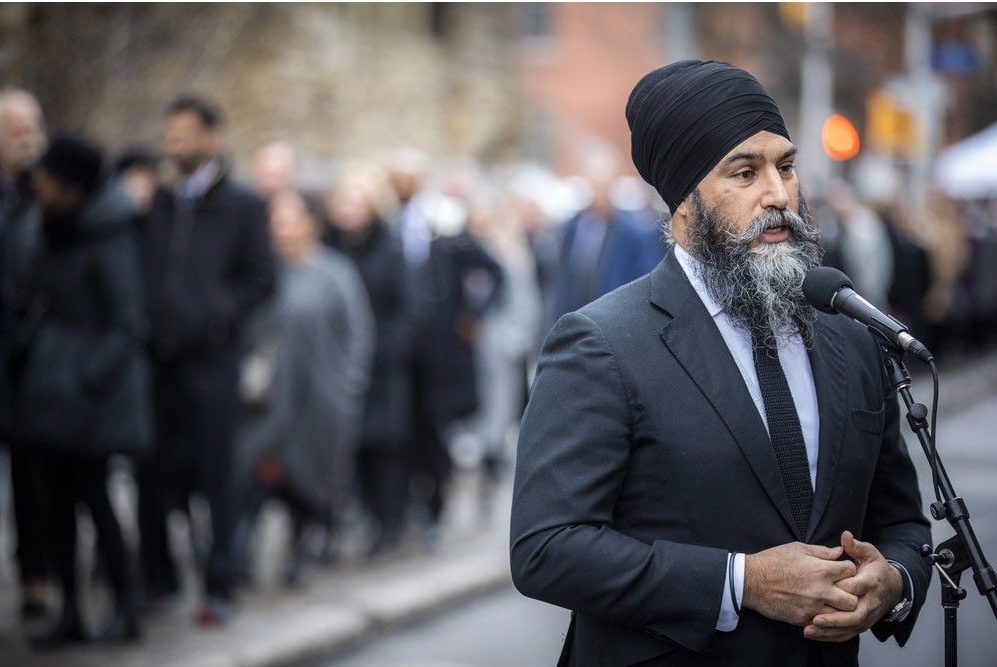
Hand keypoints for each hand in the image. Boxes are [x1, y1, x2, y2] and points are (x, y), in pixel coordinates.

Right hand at [743, 542, 858, 626]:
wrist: (751, 581)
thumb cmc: (772, 561)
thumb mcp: (797, 548)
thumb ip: (821, 551)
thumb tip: (838, 552)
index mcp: (821, 570)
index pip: (851, 571)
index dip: (848, 569)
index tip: (841, 570)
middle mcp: (821, 590)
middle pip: (853, 597)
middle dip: (850, 592)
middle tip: (841, 588)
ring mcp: (813, 607)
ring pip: (842, 614)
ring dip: (839, 607)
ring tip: (832, 601)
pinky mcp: (804, 619)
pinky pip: (825, 623)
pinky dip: (825, 617)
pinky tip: (818, 609)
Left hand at [804, 531, 903, 642]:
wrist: (892, 588)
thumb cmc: (876, 568)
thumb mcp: (869, 553)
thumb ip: (856, 546)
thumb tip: (845, 536)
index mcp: (870, 582)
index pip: (857, 587)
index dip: (842, 589)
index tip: (825, 588)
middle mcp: (869, 602)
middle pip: (854, 614)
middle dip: (835, 619)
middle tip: (815, 619)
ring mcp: (866, 616)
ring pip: (849, 627)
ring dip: (830, 631)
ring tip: (809, 630)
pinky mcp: (862, 624)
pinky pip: (848, 634)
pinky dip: (832, 636)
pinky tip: (815, 635)